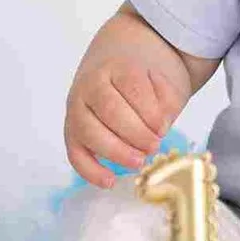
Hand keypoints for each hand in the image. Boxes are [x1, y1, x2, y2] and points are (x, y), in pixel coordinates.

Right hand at [63, 49, 186, 188]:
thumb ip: (167, 99)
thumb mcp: (164, 79)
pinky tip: (109, 181)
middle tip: (154, 147)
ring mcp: (77, 108)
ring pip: (88, 131)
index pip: (132, 87)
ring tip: (139, 162)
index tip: (164, 127)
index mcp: (117, 66)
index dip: (149, 111)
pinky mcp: (72, 130)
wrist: (117, 59)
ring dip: (115, 151)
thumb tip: (160, 127)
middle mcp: (91, 84)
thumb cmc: (144, 75)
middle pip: (109, 109)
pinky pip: (75, 153)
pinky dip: (90, 170)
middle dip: (135, 133)